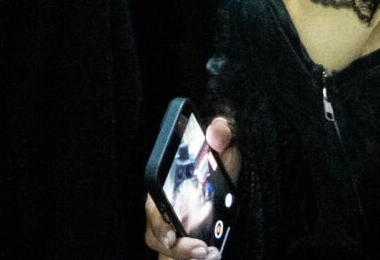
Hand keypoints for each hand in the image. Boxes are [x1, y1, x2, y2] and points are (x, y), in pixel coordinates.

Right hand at [143, 116, 234, 258]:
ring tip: (211, 254)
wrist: (227, 177)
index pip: (152, 207)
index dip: (159, 224)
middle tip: (201, 249)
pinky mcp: (184, 243)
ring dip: (186, 256)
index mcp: (164, 186)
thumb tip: (216, 132)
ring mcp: (173, 229)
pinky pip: (181, 257)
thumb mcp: (224, 145)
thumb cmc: (217, 160)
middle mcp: (163, 210)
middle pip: (156, 236)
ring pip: (167, 251)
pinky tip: (214, 256)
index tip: (172, 235)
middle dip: (178, 248)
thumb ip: (220, 134)